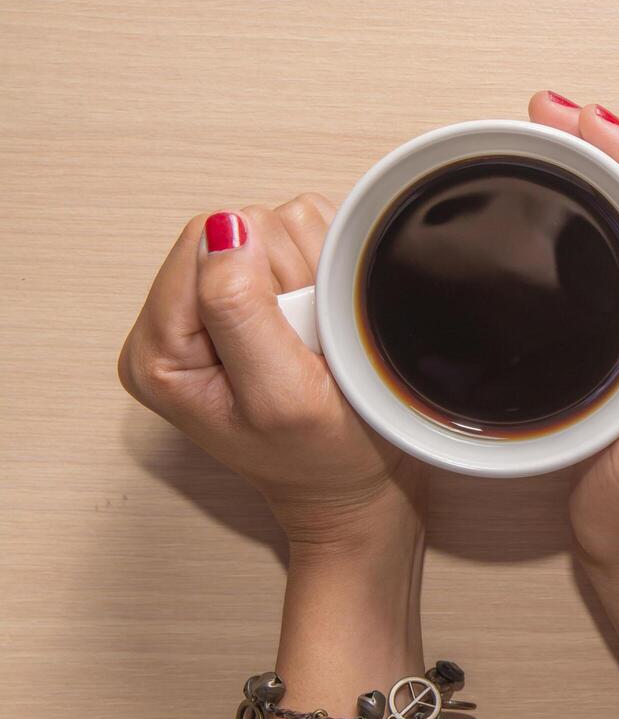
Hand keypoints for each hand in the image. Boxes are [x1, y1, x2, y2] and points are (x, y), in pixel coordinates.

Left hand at [118, 195, 425, 549]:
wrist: (359, 489)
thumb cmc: (323, 460)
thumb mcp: (280, 395)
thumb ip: (241, 311)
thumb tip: (226, 229)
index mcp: (159, 347)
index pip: (207, 242)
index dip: (269, 275)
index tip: (295, 335)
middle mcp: (180, 320)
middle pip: (243, 230)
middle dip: (295, 279)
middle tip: (311, 345)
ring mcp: (222, 306)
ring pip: (279, 230)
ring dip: (317, 279)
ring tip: (321, 341)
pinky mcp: (261, 297)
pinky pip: (305, 242)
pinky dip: (331, 276)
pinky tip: (329, 326)